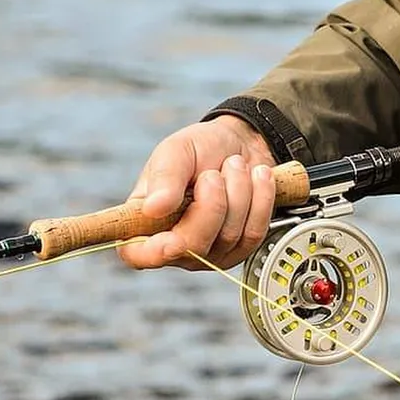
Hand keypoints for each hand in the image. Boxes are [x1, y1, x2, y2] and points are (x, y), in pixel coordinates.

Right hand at [118, 115, 277, 270]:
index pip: (138, 254)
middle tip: (213, 173)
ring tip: (233, 166)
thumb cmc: (200, 150)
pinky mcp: (240, 250)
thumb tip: (153, 208)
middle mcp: (174, 245)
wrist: (241, 145)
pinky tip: (257, 178)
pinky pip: (254, 233)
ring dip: (238, 192)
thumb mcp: (176, 151)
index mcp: (145, 222)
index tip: (172, 240)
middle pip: (192, 246)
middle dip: (212, 202)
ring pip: (228, 236)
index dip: (154, 253)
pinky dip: (260, 198)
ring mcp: (208, 252)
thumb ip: (164, 178)